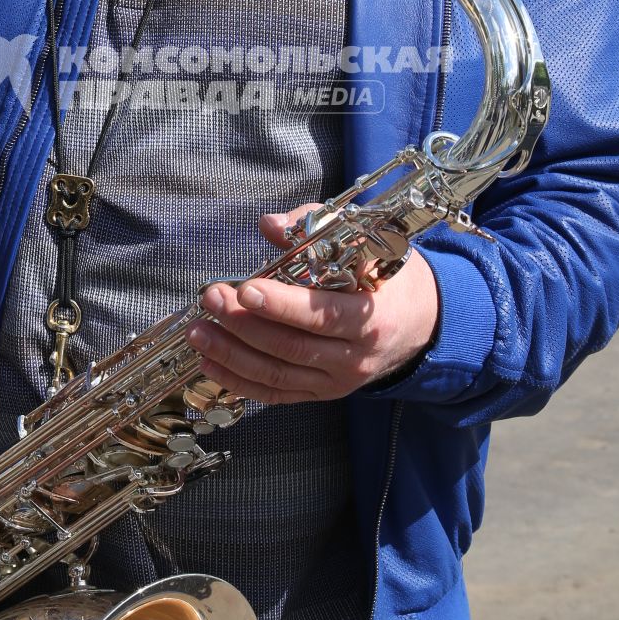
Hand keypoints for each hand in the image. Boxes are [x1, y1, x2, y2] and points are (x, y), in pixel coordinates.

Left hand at [187, 206, 440, 404]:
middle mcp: (355, 358)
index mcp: (372, 317)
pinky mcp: (321, 394)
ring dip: (231, 354)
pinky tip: (208, 361)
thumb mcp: (367, 243)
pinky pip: (275, 394)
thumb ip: (317, 228)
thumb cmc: (388, 276)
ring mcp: (337, 382)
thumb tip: (270, 225)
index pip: (322, 316)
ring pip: (277, 374)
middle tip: (210, 298)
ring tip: (197, 330)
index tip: (245, 289)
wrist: (420, 323)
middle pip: (291, 348)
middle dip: (244, 324)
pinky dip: (238, 382)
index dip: (282, 306)